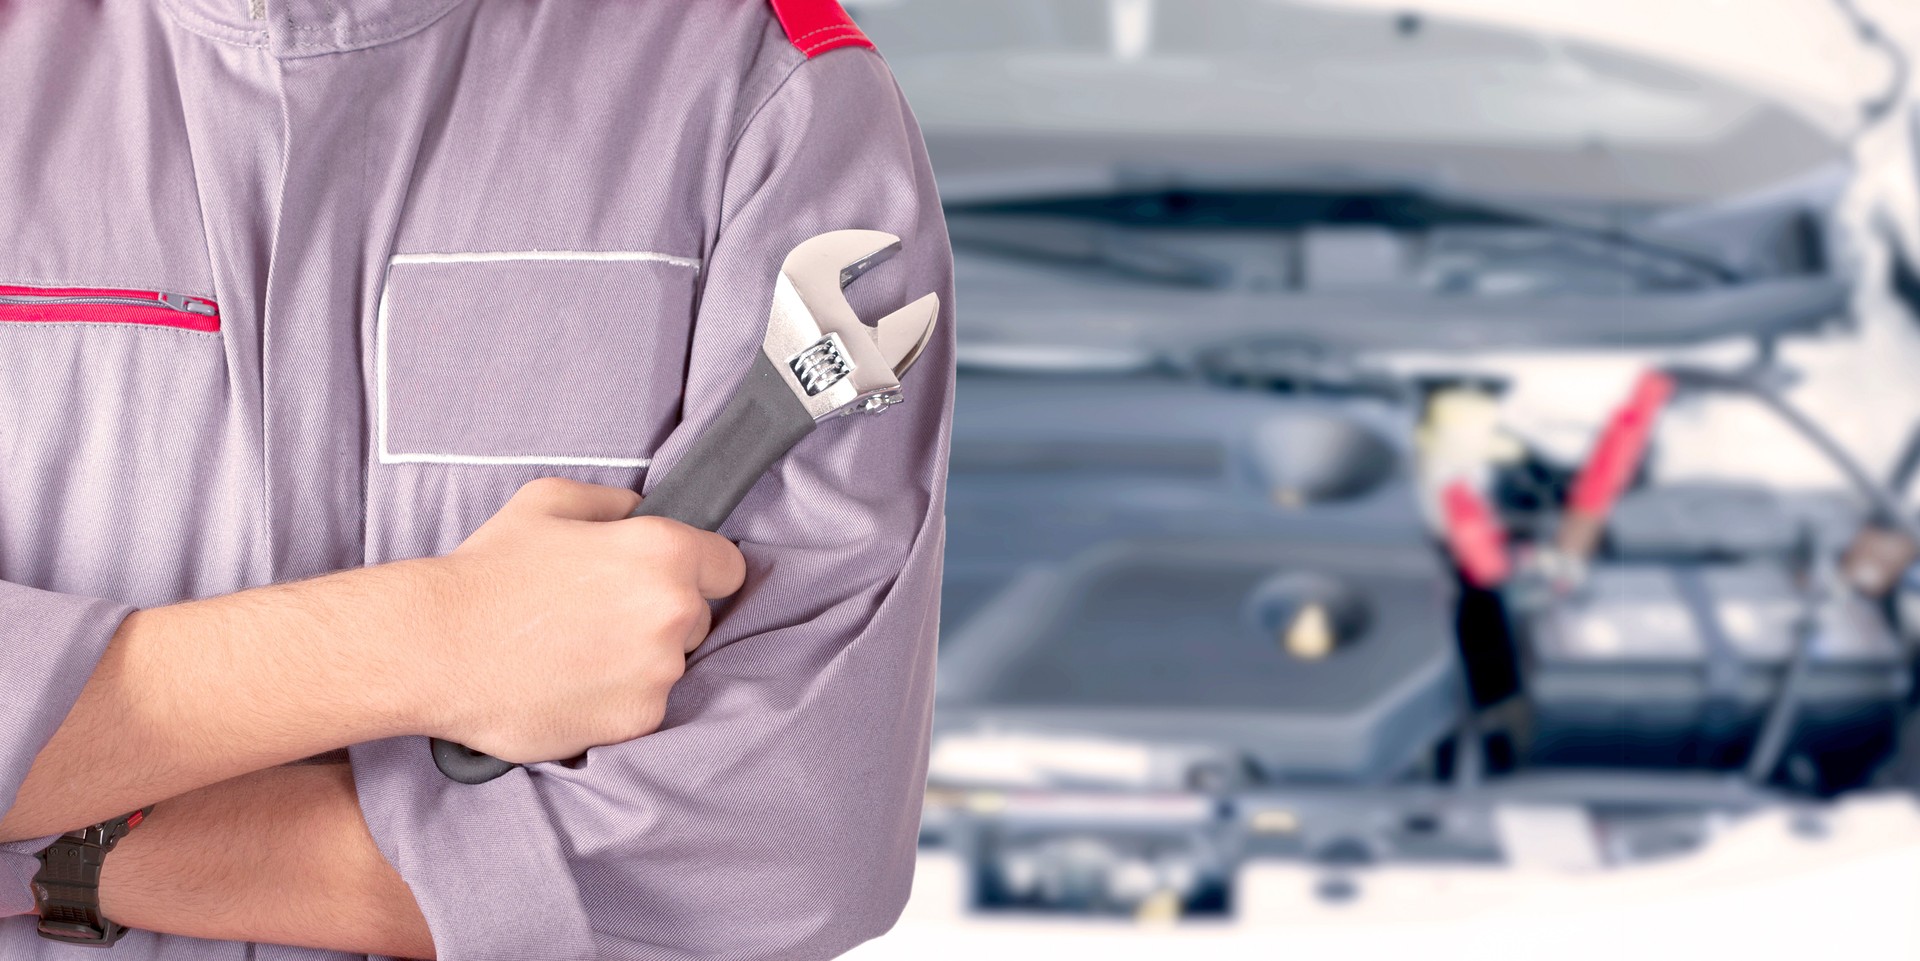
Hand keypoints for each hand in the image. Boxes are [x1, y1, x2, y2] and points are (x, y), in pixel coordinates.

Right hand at [414, 478, 745, 763]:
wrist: (436, 648)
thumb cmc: (489, 569)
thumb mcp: (549, 501)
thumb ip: (615, 501)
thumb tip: (645, 510)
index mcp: (663, 551)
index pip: (728, 567)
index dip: (701, 571)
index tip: (672, 581)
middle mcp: (673, 611)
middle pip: (699, 619)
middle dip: (662, 617)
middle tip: (600, 616)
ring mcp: (659, 671)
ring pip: (670, 666)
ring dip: (638, 661)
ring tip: (574, 652)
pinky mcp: (637, 720)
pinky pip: (643, 705)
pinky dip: (615, 699)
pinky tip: (568, 683)